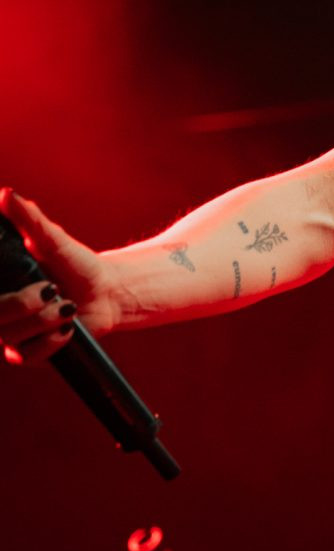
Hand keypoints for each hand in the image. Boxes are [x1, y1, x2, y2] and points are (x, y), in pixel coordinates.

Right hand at [0, 188, 116, 364]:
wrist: (105, 292)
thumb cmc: (74, 262)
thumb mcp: (51, 238)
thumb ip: (27, 219)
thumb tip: (6, 194)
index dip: (0, 296)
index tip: (38, 285)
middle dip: (22, 305)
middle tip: (51, 290)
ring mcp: (10, 333)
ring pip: (9, 338)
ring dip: (43, 322)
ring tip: (67, 306)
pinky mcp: (28, 353)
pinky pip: (27, 355)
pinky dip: (51, 341)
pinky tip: (68, 327)